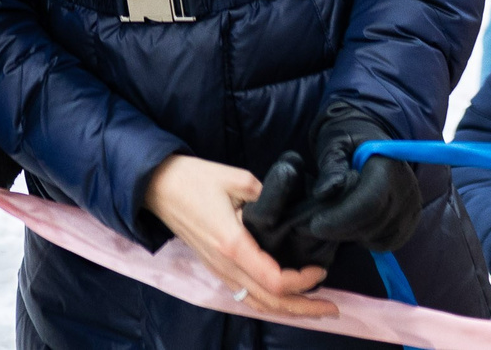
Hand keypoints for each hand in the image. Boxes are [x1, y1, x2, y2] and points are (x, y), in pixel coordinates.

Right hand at [142, 155, 334, 317]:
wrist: (158, 186)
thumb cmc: (194, 179)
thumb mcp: (237, 179)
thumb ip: (266, 196)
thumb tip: (288, 209)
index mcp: (233, 245)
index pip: (275, 280)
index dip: (303, 282)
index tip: (321, 269)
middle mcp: (225, 266)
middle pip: (269, 302)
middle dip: (304, 307)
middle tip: (333, 307)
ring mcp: (218, 270)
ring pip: (256, 305)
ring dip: (287, 311)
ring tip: (314, 310)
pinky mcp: (214, 268)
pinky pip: (244, 296)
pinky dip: (267, 305)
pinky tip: (282, 302)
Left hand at [296, 103, 422, 252]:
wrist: (369, 138)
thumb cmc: (347, 138)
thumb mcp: (333, 143)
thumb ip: (329, 166)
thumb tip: (323, 193)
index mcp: (388, 164)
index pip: (370, 202)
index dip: (341, 219)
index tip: (315, 225)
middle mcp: (406, 186)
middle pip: (374, 223)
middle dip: (342, 229)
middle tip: (316, 225)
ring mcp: (412, 204)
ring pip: (381, 236)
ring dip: (354, 234)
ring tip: (334, 220)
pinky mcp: (411, 217)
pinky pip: (390, 242)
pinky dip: (369, 239)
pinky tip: (354, 224)